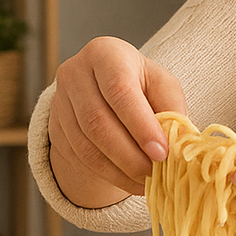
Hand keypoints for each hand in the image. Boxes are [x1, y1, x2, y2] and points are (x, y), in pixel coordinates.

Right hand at [48, 36, 186, 204]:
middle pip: (98, 121)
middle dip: (130, 155)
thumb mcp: (162, 84)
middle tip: (156, 174)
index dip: (141, 125)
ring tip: (147, 182)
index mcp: (105, 53)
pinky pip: (80, 158)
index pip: (119, 90)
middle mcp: (75, 74)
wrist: (105, 87)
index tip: (162, 153)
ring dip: (120, 170)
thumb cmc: (140, 83)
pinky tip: (131, 181)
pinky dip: (109, 174)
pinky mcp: (55, 127)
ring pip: (86, 145)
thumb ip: (172, 108)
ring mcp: (60, 101)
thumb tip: (180, 141)